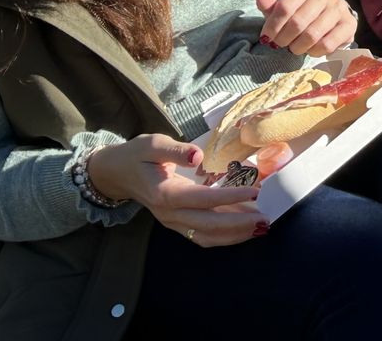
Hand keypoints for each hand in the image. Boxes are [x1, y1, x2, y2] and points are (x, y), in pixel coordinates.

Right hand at [88, 135, 265, 246]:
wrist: (115, 174)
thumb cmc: (136, 155)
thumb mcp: (153, 144)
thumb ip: (176, 150)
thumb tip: (197, 156)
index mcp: (164, 193)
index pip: (202, 199)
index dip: (229, 197)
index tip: (255, 192)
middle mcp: (168, 213)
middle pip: (207, 224)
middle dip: (239, 224)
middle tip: (266, 218)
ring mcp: (172, 222)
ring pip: (205, 236)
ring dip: (234, 235)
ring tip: (260, 228)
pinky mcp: (176, 224)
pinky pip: (201, 236)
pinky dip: (223, 237)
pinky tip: (243, 231)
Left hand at [255, 0, 356, 54]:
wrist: (328, 14)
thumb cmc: (300, 11)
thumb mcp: (283, 6)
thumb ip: (271, 5)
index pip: (285, 6)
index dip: (273, 26)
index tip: (267, 37)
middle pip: (298, 22)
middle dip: (284, 38)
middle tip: (280, 45)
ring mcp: (340, 7)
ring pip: (313, 34)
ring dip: (298, 47)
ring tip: (294, 48)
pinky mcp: (350, 24)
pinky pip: (328, 44)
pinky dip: (315, 51)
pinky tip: (310, 50)